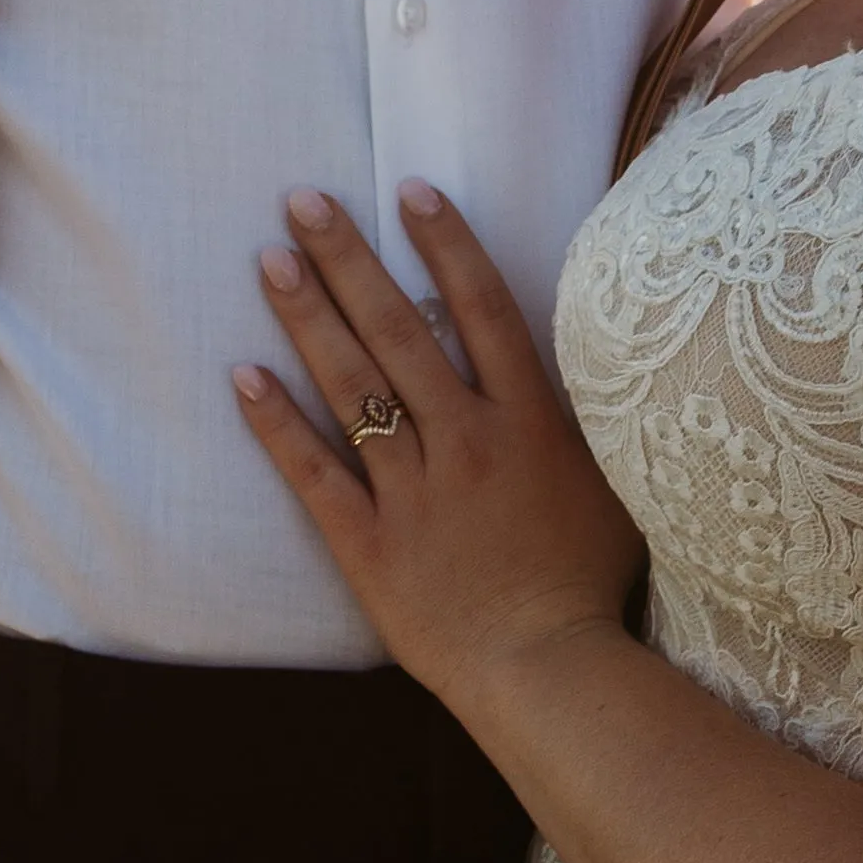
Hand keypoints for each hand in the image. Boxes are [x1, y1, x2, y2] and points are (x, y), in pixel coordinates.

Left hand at [234, 180, 641, 723]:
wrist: (549, 672)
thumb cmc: (591, 586)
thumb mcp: (618, 487)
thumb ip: (590, 422)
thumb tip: (591, 360)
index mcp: (529, 423)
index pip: (484, 309)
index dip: (445, 244)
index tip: (409, 189)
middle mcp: (466, 441)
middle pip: (400, 331)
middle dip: (348, 258)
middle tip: (303, 200)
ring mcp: (412, 491)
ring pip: (352, 388)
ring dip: (308, 318)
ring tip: (270, 260)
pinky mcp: (369, 544)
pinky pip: (315, 473)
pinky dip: (277, 425)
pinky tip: (244, 376)